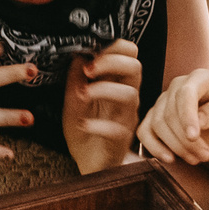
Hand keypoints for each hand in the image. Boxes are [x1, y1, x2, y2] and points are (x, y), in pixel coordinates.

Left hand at [63, 40, 142, 174]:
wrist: (88, 162)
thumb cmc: (84, 127)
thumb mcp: (73, 98)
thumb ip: (75, 76)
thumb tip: (78, 51)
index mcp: (116, 82)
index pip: (128, 53)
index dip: (113, 47)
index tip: (89, 53)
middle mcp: (126, 97)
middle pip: (135, 67)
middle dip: (112, 62)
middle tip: (89, 70)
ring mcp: (126, 118)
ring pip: (130, 95)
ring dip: (104, 90)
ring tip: (82, 95)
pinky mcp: (121, 140)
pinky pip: (118, 129)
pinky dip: (99, 125)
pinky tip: (83, 124)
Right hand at [136, 67, 208, 166]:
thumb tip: (199, 120)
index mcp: (201, 78)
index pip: (186, 93)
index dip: (187, 116)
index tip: (193, 137)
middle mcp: (178, 86)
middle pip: (171, 113)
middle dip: (187, 140)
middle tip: (206, 156)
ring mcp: (163, 101)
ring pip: (158, 124)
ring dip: (176, 147)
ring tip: (196, 159)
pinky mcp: (154, 117)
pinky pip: (144, 132)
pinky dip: (154, 147)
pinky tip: (170, 159)